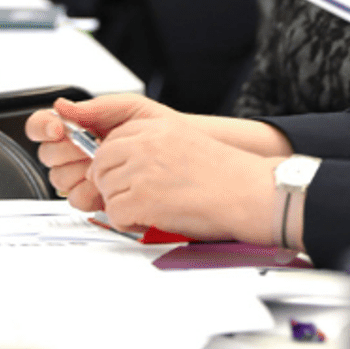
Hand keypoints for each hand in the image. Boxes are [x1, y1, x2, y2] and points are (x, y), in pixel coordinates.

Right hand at [26, 94, 170, 210]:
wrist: (180, 151)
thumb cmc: (158, 129)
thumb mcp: (130, 109)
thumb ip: (96, 106)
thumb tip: (62, 105)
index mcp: (78, 126)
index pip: (41, 125)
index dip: (43, 127)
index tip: (58, 129)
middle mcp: (74, 152)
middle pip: (47, 154)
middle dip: (68, 150)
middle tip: (91, 148)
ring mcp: (80, 175)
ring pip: (59, 178)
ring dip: (80, 171)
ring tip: (105, 164)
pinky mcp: (91, 197)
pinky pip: (75, 198)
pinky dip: (90, 192)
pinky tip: (107, 183)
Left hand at [85, 104, 281, 243]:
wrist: (248, 194)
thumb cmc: (227, 175)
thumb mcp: (186, 141)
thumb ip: (154, 144)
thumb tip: (124, 161)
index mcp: (159, 126)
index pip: (113, 139)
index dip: (114, 161)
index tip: (121, 173)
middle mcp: (147, 143)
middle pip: (101, 163)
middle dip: (111, 182)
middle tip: (132, 195)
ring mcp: (142, 170)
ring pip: (105, 190)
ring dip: (121, 204)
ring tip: (150, 208)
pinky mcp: (142, 198)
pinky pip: (114, 214)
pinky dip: (128, 222)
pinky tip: (151, 219)